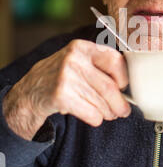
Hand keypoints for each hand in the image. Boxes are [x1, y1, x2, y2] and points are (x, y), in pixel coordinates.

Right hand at [3, 40, 130, 139]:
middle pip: (110, 87)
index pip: (115, 60)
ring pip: (102, 103)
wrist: (30, 92)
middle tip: (123, 111)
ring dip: (108, 113)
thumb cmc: (61, 77)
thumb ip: (99, 65)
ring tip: (108, 114)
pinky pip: (91, 113)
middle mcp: (74, 59)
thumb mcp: (76, 61)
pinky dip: (96, 119)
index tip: (123, 87)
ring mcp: (66, 77)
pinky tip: (92, 116)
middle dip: (120, 103)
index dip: (123, 77)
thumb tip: (129, 86)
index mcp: (82, 47)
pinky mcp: (60, 96)